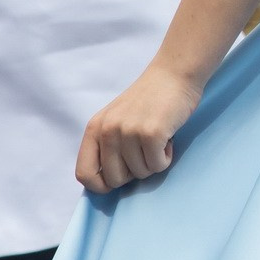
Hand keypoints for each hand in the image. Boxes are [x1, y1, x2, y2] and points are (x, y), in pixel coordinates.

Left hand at [77, 64, 201, 192]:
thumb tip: (107, 182)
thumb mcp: (117, 119)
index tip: (117, 181)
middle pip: (115, 179)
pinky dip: (166, 158)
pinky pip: (158, 165)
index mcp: (95, 128)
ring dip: (153, 162)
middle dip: (134, 173)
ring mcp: (129, 132)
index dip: (100, 185)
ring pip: (140, 174)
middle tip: (145, 152)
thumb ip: (108, 145)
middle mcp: (108, 130)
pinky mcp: (152, 133)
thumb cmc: (149, 100)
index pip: (85, 174)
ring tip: (158, 139)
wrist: (174, 73)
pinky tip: (168, 139)